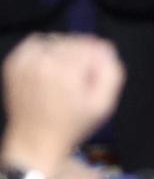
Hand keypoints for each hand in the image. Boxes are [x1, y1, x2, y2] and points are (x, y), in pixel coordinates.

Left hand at [0, 34, 123, 177]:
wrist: (35, 142)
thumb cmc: (71, 124)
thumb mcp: (104, 103)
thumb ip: (112, 70)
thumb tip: (104, 49)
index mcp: (65, 70)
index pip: (94, 46)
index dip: (97, 64)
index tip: (90, 82)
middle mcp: (42, 62)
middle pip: (76, 41)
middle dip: (82, 58)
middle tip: (76, 83)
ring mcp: (25, 62)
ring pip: (58, 39)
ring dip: (64, 53)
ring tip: (61, 77)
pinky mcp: (13, 63)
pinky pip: (36, 42)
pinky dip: (44, 51)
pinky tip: (47, 70)